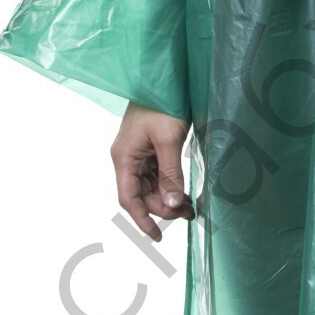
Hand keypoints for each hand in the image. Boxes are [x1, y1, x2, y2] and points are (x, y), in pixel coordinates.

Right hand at [110, 101, 194, 241]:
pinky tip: (185, 192)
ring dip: (168, 198)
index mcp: (124, 158)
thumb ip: (170, 174)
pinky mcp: (149, 149)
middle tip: (189, 213)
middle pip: (141, 194)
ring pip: (150, 186)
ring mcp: (138, 154)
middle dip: (163, 207)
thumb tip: (171, 204)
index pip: (129, 199)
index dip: (143, 220)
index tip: (158, 237)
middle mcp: (127, 158)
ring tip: (190, 206)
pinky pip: (157, 175)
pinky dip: (170, 185)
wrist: (166, 77)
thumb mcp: (169, 140)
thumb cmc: (163, 103)